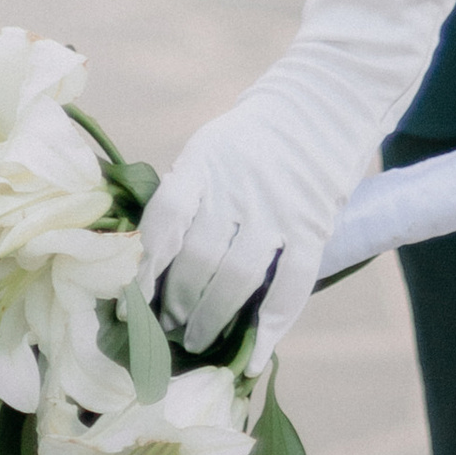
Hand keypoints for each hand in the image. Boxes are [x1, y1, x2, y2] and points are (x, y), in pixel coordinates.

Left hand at [139, 84, 329, 359]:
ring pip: (238, 278)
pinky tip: (255, 355)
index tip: (130, 306)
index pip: (165, 221)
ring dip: (212, 318)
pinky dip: (272, 326)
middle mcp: (238, 185)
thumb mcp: (210, 148)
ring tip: (196, 339)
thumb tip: (151, 263)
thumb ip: (186, 196)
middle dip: (176, 303)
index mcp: (203, 161)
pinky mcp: (314, 225)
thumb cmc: (254, 136)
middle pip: (199, 258)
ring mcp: (279, 207)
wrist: (325, 99)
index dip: (143, 270)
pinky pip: (291, 284)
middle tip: (166, 326)